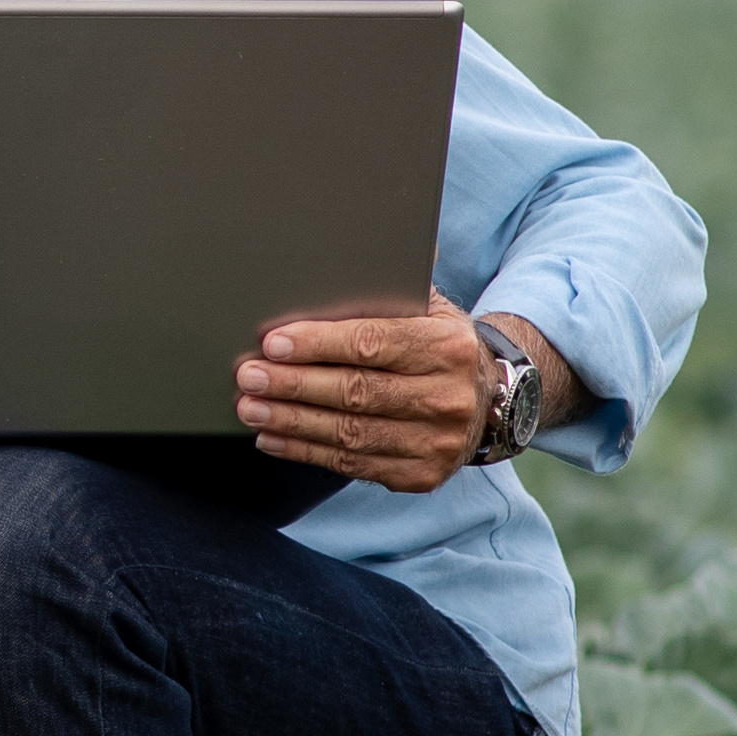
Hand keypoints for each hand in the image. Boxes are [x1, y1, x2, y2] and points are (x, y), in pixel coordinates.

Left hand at [239, 306, 513, 492]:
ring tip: (250, 408)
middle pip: (355, 392)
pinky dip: (305, 452)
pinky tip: (272, 438)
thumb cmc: (437, 344)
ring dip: (290, 422)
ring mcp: (437, 441)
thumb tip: (332, 262)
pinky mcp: (421, 473)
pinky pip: (352, 465)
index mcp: (447, 347)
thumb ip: (385, 291)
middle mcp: (447, 397)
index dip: (317, 345)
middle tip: (248, 376)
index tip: (271, 343)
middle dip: (293, 385)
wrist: (488, 400)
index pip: (372, 344)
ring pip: (349, 433)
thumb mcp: (427, 309)